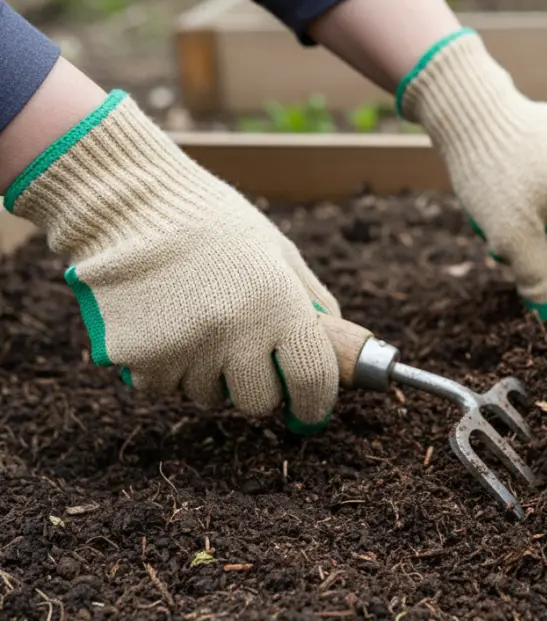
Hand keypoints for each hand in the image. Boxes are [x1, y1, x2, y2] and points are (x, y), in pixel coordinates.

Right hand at [5, 90, 340, 433]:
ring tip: (196, 323)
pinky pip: (164, 388)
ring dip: (209, 375)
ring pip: (209, 396)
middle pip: (259, 401)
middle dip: (258, 387)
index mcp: (278, 304)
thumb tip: (339, 348)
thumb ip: (311, 301)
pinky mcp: (140, 357)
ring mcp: (185, 348)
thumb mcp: (278, 251)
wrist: (130, 205)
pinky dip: (166, 370)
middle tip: (245, 356)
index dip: (315, 404)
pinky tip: (164, 327)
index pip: (312, 379)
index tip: (309, 412)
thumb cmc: (213, 225)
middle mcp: (235, 332)